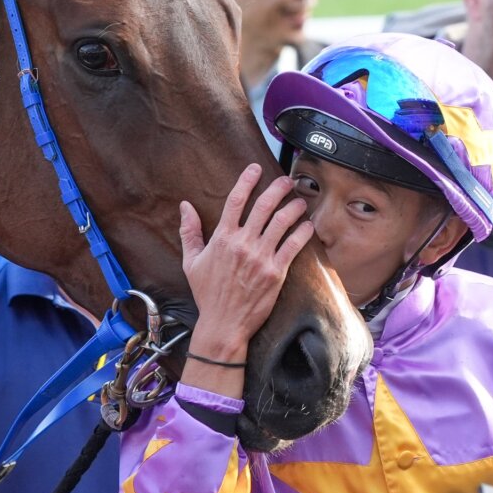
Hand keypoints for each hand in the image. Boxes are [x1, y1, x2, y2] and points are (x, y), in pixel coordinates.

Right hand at [179, 164, 313, 393]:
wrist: (223, 324)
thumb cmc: (207, 293)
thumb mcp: (191, 261)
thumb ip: (189, 231)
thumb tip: (185, 206)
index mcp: (222, 238)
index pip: (235, 200)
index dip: (246, 180)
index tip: (255, 168)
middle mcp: (242, 243)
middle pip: (264, 206)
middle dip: (278, 188)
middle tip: (286, 180)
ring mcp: (260, 257)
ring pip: (282, 222)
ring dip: (294, 207)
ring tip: (300, 201)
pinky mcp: (276, 272)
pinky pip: (293, 246)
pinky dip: (303, 232)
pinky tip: (307, 225)